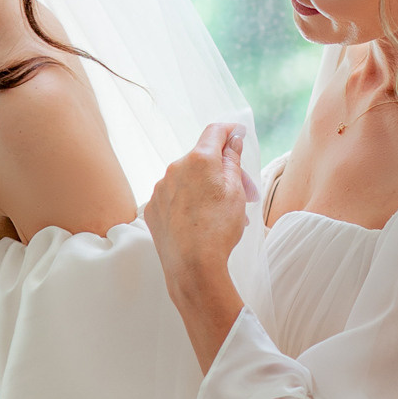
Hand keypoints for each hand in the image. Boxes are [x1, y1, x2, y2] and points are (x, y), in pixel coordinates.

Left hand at [144, 122, 253, 368]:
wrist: (193, 266)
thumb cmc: (219, 228)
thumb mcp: (235, 190)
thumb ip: (232, 159)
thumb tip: (233, 137)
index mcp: (198, 159)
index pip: (215, 132)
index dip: (230, 131)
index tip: (239, 134)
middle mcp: (175, 168)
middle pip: (202, 159)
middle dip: (223, 172)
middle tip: (244, 193)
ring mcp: (160, 189)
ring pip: (188, 181)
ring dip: (206, 190)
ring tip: (223, 215)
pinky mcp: (153, 209)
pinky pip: (173, 198)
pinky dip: (188, 204)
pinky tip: (201, 223)